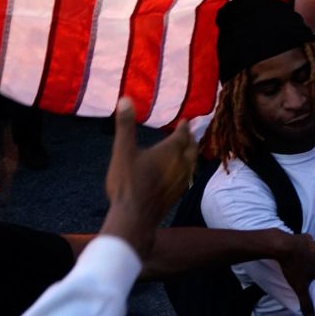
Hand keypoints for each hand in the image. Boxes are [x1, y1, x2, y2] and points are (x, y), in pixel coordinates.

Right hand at [102, 100, 198, 258]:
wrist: (134, 217)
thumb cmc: (128, 182)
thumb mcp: (123, 150)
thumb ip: (126, 125)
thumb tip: (126, 98)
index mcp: (170, 151)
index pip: (182, 135)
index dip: (184, 127)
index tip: (186, 121)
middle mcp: (181, 165)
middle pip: (190, 148)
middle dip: (190, 139)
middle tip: (189, 133)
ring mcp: (181, 181)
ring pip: (192, 163)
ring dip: (190, 154)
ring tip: (187, 150)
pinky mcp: (178, 194)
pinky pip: (187, 176)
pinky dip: (186, 168)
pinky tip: (180, 173)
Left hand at [276, 234, 314, 315]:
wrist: (283, 246)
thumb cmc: (293, 267)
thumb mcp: (299, 288)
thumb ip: (306, 303)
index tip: (312, 279)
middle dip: (314, 265)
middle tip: (304, 270)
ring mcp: (314, 243)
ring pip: (314, 250)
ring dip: (309, 254)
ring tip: (298, 260)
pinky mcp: (306, 236)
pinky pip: (307, 241)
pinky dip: (302, 245)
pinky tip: (294, 249)